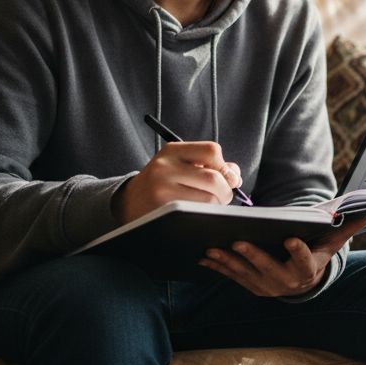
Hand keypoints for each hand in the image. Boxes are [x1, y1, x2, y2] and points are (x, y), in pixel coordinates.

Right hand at [114, 141, 243, 223]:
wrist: (129, 202)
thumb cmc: (163, 182)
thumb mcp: (180, 165)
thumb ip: (211, 165)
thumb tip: (235, 175)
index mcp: (172, 150)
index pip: (212, 150)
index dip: (224, 166)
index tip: (225, 176)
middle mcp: (165, 167)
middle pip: (214, 178)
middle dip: (225, 190)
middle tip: (222, 196)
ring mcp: (162, 188)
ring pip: (208, 198)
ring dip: (216, 204)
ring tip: (207, 204)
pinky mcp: (163, 209)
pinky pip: (197, 212)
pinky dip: (205, 214)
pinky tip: (198, 212)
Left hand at [199, 216, 365, 296]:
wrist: (303, 283)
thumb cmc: (316, 255)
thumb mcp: (330, 244)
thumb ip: (344, 230)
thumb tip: (365, 215)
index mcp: (307, 270)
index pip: (304, 261)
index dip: (298, 251)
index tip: (290, 239)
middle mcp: (286, 282)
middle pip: (267, 269)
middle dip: (252, 255)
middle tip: (238, 241)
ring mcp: (266, 287)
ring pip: (244, 274)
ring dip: (227, 262)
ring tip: (212, 248)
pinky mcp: (251, 286)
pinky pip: (232, 277)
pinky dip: (217, 268)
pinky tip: (203, 257)